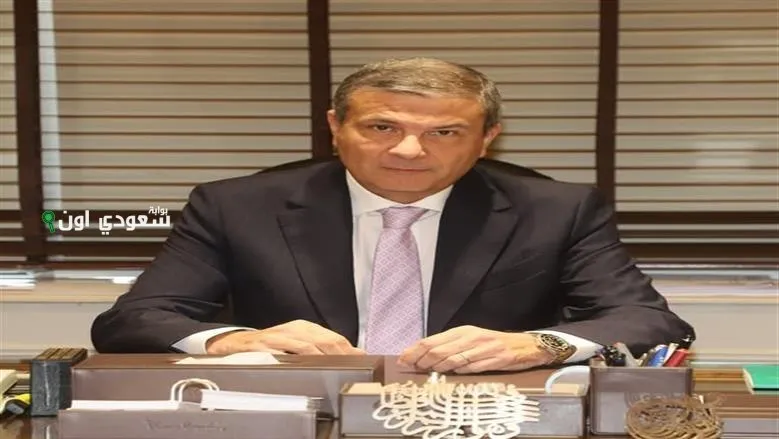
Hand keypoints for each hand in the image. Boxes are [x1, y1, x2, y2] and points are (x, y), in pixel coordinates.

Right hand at [205, 320, 365, 354]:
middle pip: (327, 341)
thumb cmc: (270, 347)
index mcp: (306, 328)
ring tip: (338, 368)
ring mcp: (280, 335)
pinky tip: (309, 365)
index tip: (365, 361)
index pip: (335, 338)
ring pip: (310, 345)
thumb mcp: (296, 345)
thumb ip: (320, 351)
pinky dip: (300, 357)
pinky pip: (285, 350)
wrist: (235, 344)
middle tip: (355, 367)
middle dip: (344, 354)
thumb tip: (350, 357)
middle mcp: (295, 329)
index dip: (351, 350)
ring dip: (326, 357)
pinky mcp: (265, 344)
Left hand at [397, 326, 553, 373]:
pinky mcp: (494, 359)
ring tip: (430, 373)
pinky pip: (472, 368)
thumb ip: (450, 346)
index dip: (415, 350)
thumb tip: (425, 356)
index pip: (432, 340)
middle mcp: (471, 337)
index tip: (402, 359)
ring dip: (439, 368)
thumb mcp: (470, 339)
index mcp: (462, 331)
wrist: (524, 345)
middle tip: (413, 369)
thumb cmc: (492, 343)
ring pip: (453, 360)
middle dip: (423, 361)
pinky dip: (460, 372)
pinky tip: (454, 373)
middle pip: (439, 350)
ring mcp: (483, 349)